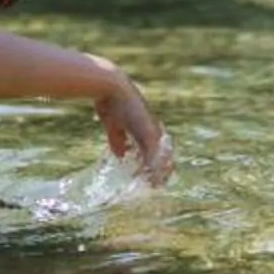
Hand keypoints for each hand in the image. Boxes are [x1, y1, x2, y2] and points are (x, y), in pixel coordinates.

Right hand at [91, 64, 172, 183]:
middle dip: (161, 172)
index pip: (155, 150)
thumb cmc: (110, 104)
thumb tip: (121, 156)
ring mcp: (152, 131)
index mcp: (146, 127)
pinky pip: (153, 155)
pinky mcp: (148, 132)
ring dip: (158, 173)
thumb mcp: (114, 127)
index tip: (150, 177)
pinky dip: (153, 168)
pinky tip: (151, 178)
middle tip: (157, 186)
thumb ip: (118, 142)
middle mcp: (152, 129)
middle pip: (163, 155)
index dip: (154, 164)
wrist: (111, 87)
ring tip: (156, 186)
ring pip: (161, 157)